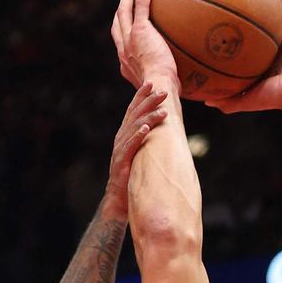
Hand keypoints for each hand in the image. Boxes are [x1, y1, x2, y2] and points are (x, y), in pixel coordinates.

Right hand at [105, 80, 170, 218]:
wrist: (119, 200)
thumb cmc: (132, 176)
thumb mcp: (140, 153)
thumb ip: (146, 140)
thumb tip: (161, 127)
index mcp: (125, 134)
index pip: (133, 110)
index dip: (141, 96)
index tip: (152, 83)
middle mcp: (121, 138)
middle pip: (135, 115)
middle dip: (148, 101)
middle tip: (162, 92)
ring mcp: (120, 149)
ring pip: (135, 128)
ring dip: (149, 117)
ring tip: (162, 111)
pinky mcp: (121, 162)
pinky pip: (130, 146)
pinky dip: (138, 136)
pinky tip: (147, 129)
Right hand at [111, 0, 178, 90]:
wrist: (159, 90)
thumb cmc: (166, 96)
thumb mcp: (166, 89)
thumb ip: (171, 81)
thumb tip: (188, 84)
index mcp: (127, 64)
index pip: (122, 45)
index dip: (124, 33)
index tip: (130, 27)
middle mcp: (123, 50)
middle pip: (117, 23)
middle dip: (120, 9)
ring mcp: (129, 39)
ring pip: (124, 9)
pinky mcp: (140, 30)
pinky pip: (141, 4)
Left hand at [206, 0, 281, 114]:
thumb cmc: (274, 99)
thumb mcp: (245, 100)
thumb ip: (227, 101)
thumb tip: (204, 101)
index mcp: (263, 63)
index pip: (249, 47)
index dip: (239, 36)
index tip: (223, 25)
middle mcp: (274, 50)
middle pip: (260, 28)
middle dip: (251, 15)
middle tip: (236, 1)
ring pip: (275, 16)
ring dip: (268, 1)